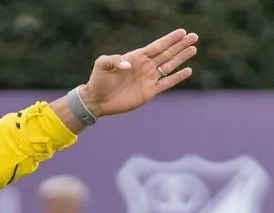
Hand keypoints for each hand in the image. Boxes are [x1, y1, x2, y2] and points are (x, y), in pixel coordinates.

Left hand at [81, 28, 198, 117]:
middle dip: (180, 45)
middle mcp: (145, 66)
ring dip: (181, 58)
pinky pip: (166, 83)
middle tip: (194, 36)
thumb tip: (129, 65)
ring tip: (193, 49)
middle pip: (167, 53)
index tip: (182, 32)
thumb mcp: (101, 65)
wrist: (96, 100)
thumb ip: (114, 60)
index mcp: (136, 57)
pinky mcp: (149, 92)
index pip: (157, 46)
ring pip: (169, 66)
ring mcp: (148, 79)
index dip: (169, 39)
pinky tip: (188, 70)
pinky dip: (177, 77)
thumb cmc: (98, 80)